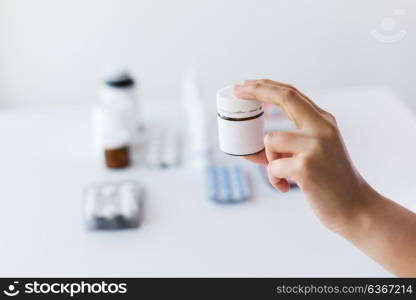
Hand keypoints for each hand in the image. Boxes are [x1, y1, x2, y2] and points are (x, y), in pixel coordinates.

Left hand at [233, 79, 372, 231]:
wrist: (355, 207)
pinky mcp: (306, 166)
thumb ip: (289, 144)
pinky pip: (272, 166)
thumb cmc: (329, 181)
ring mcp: (315, 146)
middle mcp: (322, 128)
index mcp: (324, 122)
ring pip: (270, 140)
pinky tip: (286, 187)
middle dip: (257, 90)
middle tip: (237, 89)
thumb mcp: (315, 153)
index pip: (292, 95)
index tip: (245, 84)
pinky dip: (273, 179)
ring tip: (283, 175)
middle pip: (285, 97)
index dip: (267, 86)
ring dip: (269, 159)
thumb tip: (251, 150)